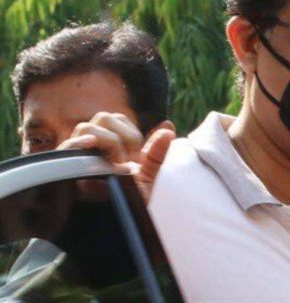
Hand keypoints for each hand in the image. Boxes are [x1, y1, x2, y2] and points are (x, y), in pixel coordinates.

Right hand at [57, 112, 174, 201]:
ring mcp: (74, 156)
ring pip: (87, 128)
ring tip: (116, 165)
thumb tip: (168, 127)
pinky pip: (68, 146)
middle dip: (124, 136)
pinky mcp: (62, 168)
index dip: (132, 133)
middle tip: (129, 162)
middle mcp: (90, 145)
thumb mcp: (144, 178)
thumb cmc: (125, 203)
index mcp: (107, 143)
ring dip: (108, 141)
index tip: (137, 158)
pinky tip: (90, 144)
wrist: (111, 230)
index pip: (118, 119)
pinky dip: (79, 143)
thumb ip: (156, 153)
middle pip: (104, 118)